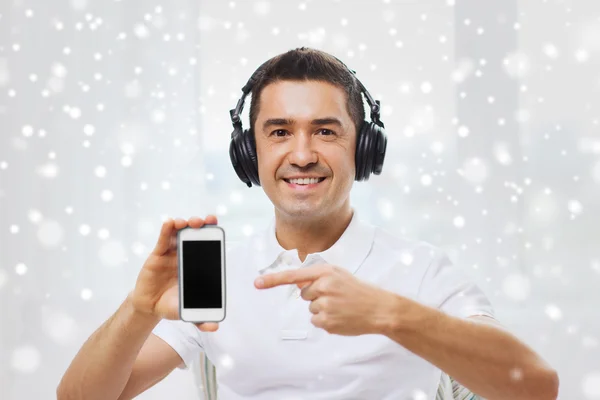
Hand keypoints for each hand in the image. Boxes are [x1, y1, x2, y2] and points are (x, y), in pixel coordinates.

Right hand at [130, 216, 219, 331]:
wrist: (149, 307)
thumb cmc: (171, 305)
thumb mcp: (187, 312)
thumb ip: (200, 319)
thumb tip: (215, 327)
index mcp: (197, 266)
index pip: (206, 246)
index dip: (212, 235)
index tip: (216, 225)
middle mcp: (186, 256)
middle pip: (194, 236)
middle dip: (201, 225)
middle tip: (205, 221)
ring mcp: (171, 254)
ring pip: (178, 234)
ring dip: (184, 225)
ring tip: (188, 222)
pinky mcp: (157, 255)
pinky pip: (162, 240)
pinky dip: (166, 230)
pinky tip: (170, 222)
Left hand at [254, 263, 396, 335]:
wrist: (379, 308)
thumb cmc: (358, 290)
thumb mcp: (339, 275)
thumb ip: (318, 276)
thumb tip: (300, 284)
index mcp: (325, 272)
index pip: (294, 275)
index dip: (273, 280)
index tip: (257, 283)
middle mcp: (323, 286)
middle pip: (304, 294)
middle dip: (316, 296)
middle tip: (336, 297)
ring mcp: (325, 305)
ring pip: (310, 309)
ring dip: (322, 309)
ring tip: (341, 307)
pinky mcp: (327, 321)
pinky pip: (316, 321)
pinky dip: (325, 321)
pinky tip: (340, 317)